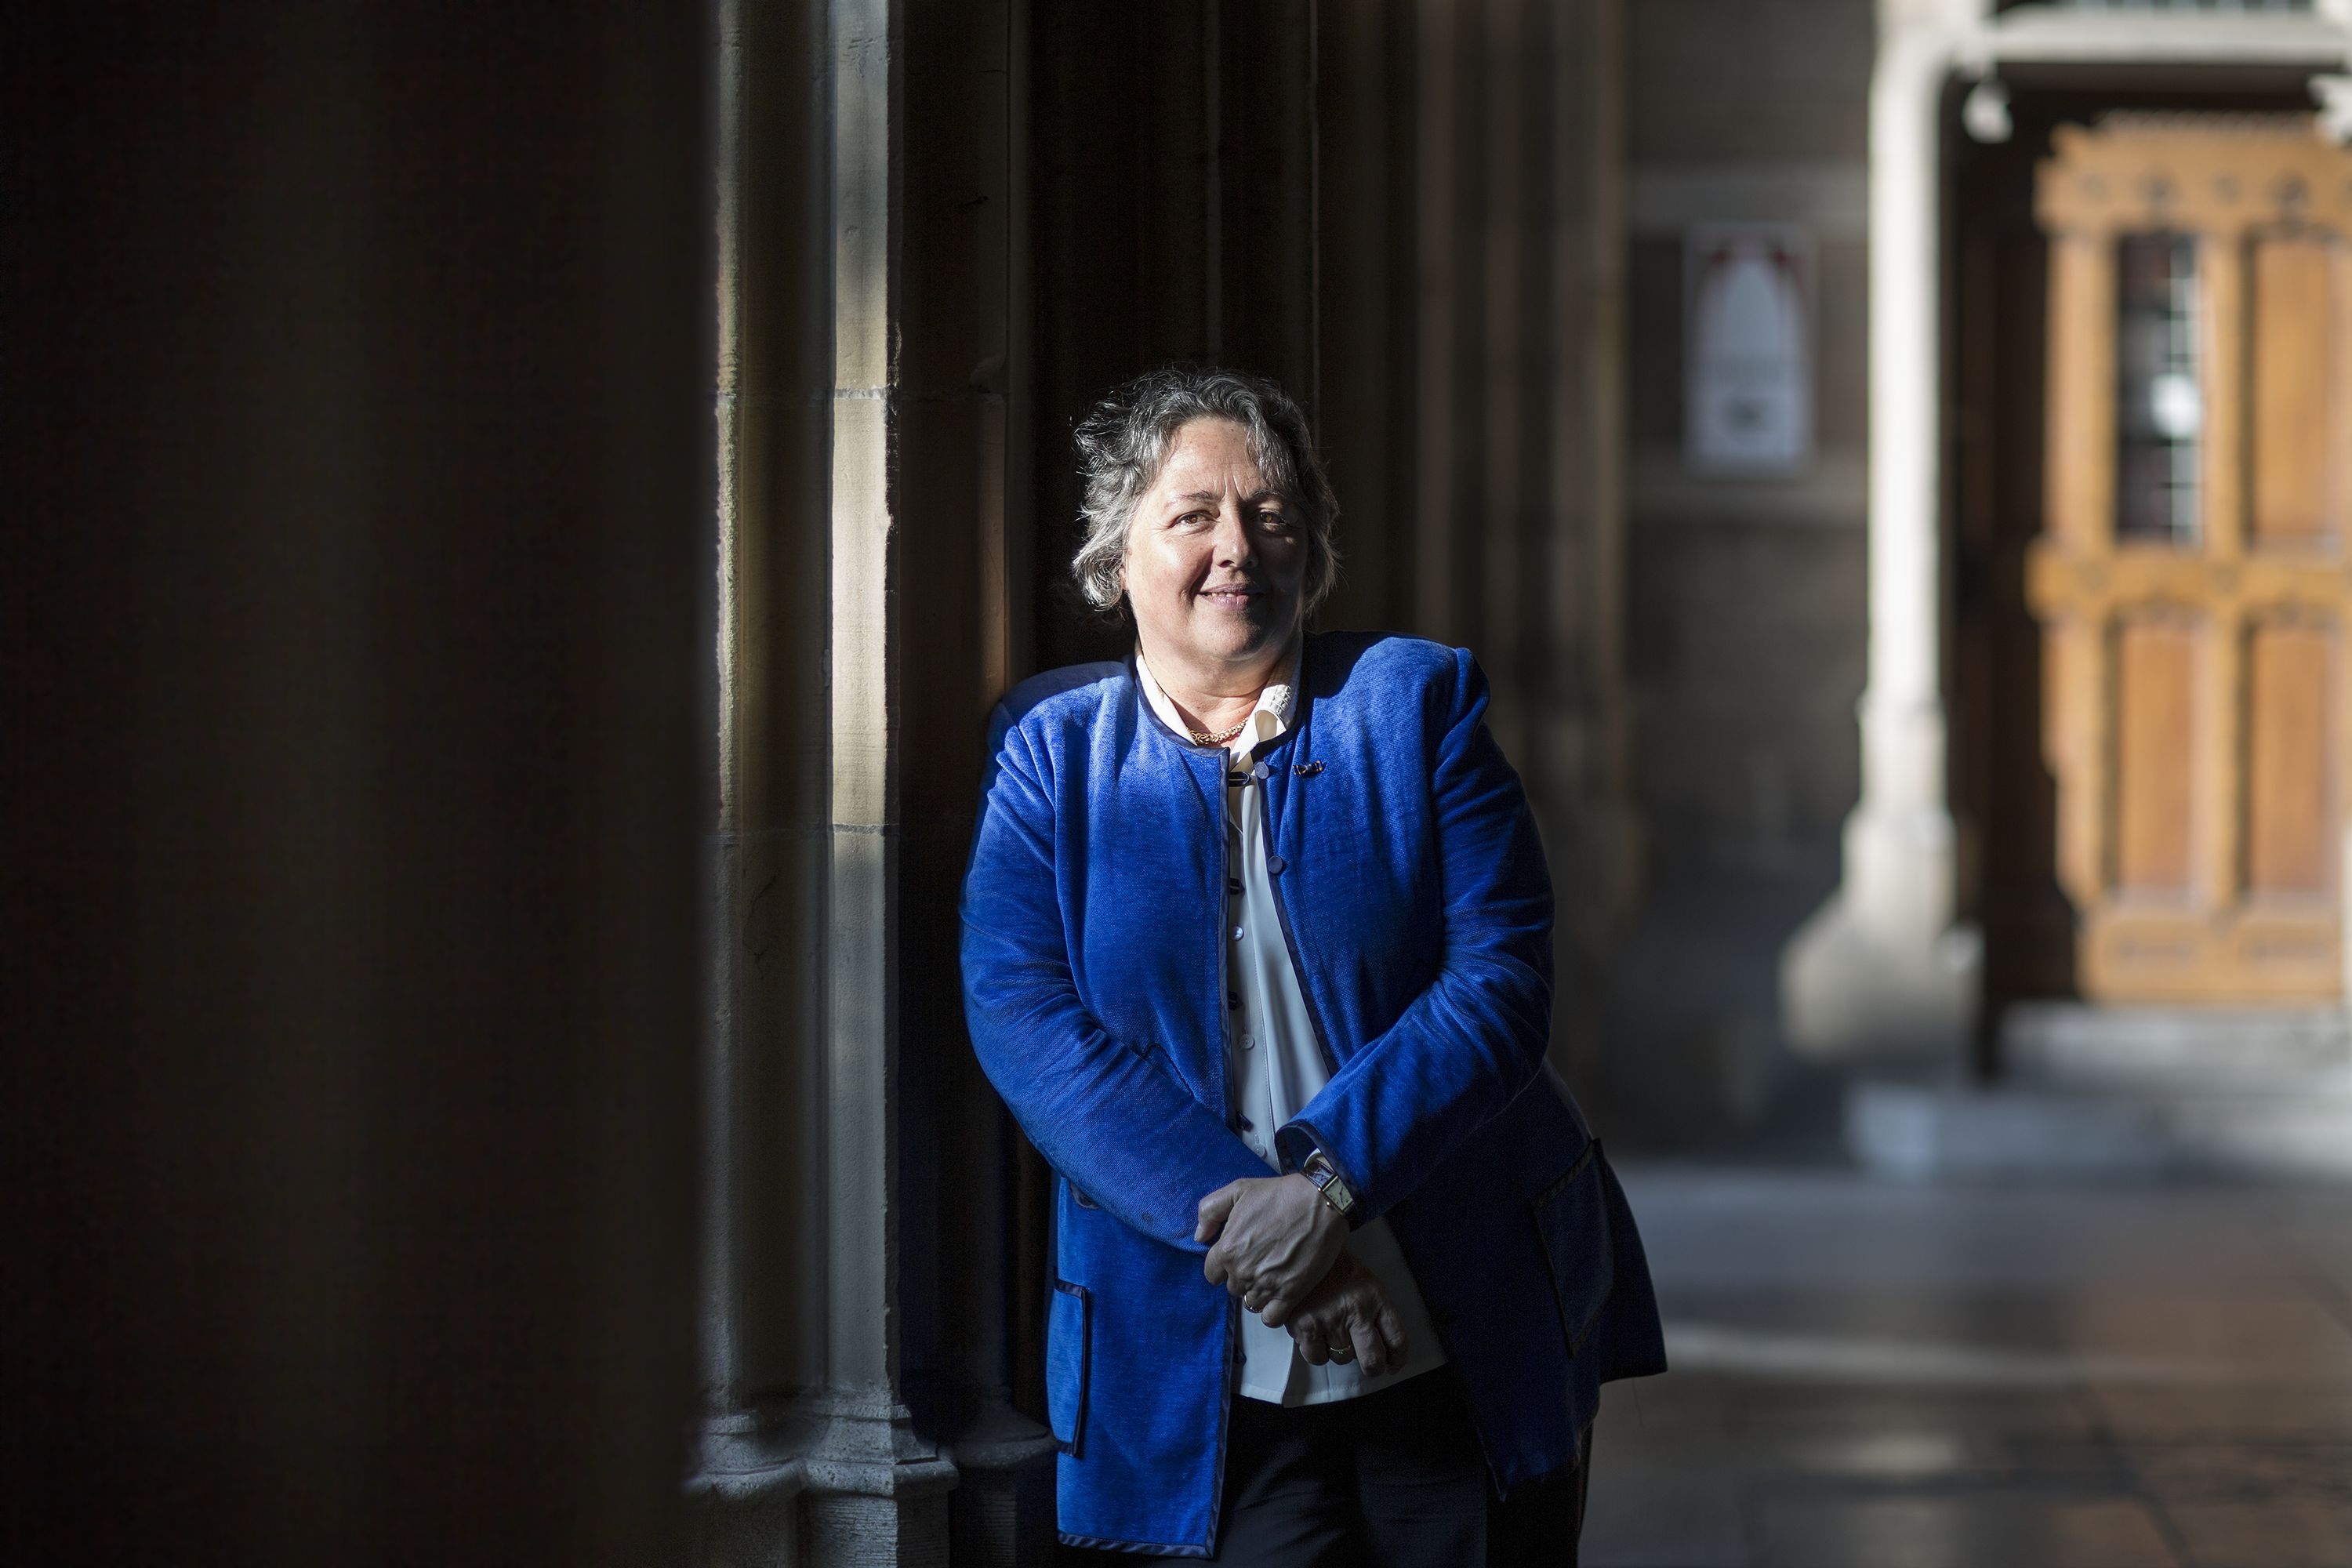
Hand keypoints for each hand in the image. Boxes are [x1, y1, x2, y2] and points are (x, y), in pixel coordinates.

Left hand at [1195, 1173, 1344, 1327]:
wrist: (1320, 1203)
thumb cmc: (1280, 1195)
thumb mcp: (1237, 1190)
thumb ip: (1210, 1211)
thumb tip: (1200, 1237)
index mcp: (1227, 1249)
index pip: (1212, 1274)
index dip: (1224, 1266)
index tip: (1239, 1257)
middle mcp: (1242, 1271)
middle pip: (1233, 1288)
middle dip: (1244, 1276)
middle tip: (1261, 1260)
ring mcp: (1265, 1285)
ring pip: (1252, 1302)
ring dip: (1260, 1292)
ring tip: (1274, 1274)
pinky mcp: (1289, 1294)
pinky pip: (1271, 1318)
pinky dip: (1273, 1311)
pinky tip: (1281, 1296)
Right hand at [1286, 1251, 1407, 1375]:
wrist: (1303, 1248)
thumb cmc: (1337, 1268)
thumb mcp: (1366, 1283)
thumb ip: (1377, 1313)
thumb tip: (1385, 1352)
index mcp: (1376, 1297)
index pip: (1397, 1339)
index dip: (1397, 1359)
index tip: (1392, 1364)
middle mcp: (1356, 1310)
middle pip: (1373, 1360)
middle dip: (1373, 1368)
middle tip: (1369, 1364)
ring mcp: (1330, 1318)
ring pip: (1342, 1359)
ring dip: (1339, 1351)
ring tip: (1332, 1330)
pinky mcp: (1305, 1325)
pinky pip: (1317, 1357)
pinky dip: (1317, 1351)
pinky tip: (1315, 1333)